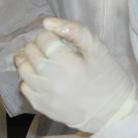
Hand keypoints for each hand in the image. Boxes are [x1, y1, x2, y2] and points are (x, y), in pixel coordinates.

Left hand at [16, 17, 136, 132]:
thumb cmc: (109, 79)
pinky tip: (42, 77)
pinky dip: (29, 79)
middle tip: (51, 49)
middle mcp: (51, 80)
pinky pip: (24, 87)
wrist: (114, 114)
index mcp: (67, 64)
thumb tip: (47, 23)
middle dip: (38, 45)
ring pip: (23, 69)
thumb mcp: (99, 50)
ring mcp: (44, 95)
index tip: (58, 40)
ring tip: (42, 60)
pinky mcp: (41, 107)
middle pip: (30, 52)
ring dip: (30, 60)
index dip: (49, 35)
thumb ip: (75, 31)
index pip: (44, 39)